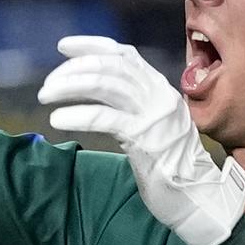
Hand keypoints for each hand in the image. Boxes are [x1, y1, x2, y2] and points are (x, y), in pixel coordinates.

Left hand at [40, 35, 244, 244]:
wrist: (198, 199)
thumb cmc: (172, 168)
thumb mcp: (155, 127)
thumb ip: (134, 107)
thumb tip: (99, 94)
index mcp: (161, 90)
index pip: (124, 54)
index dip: (92, 45)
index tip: (64, 47)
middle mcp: (159, 96)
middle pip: (111, 66)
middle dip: (74, 69)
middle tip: (48, 85)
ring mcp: (153, 116)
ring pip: (106, 84)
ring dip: (70, 86)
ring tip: (45, 96)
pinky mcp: (144, 139)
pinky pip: (105, 118)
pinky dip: (78, 115)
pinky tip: (59, 119)